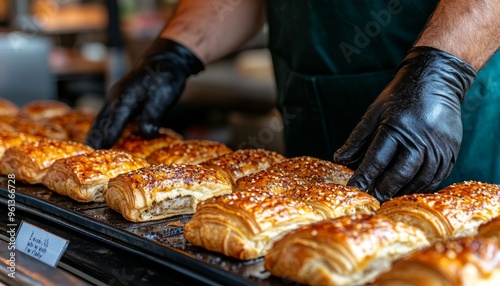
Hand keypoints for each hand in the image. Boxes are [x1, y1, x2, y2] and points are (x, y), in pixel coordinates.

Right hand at [85, 38, 203, 148]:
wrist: (166, 60)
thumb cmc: (165, 77)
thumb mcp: (163, 96)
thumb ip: (152, 115)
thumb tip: (145, 133)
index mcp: (126, 96)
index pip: (115, 119)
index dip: (109, 134)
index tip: (102, 149)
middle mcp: (117, 97)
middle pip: (102, 120)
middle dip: (95, 136)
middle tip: (88, 154)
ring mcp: (118, 97)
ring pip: (103, 117)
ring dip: (96, 132)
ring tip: (91, 148)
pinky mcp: (122, 99)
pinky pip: (109, 115)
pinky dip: (104, 126)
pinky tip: (105, 136)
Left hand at [334, 46, 475, 201]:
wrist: (438, 78)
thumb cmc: (400, 95)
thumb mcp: (375, 111)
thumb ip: (358, 137)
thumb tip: (339, 159)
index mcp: (397, 126)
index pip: (377, 159)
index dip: (364, 176)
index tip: (354, 189)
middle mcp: (420, 138)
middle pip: (400, 172)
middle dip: (384, 189)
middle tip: (372, 200)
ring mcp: (439, 145)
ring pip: (420, 178)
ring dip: (403, 191)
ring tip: (389, 198)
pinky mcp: (451, 150)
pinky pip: (437, 176)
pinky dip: (422, 186)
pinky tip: (409, 190)